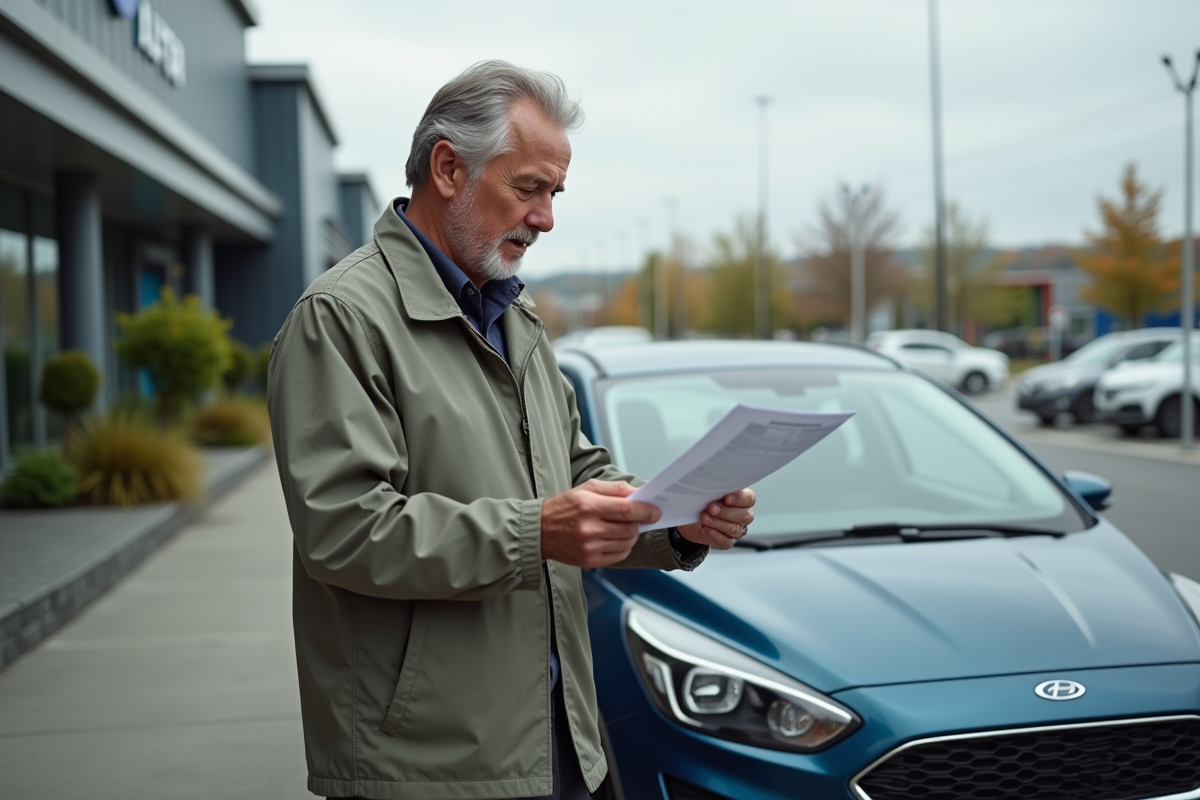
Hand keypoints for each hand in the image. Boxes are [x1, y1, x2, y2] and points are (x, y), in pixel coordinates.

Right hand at [541, 480, 661, 567]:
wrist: (538, 531)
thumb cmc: (564, 507)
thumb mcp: (586, 488)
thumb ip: (614, 489)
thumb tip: (639, 493)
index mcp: (588, 506)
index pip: (627, 509)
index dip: (646, 511)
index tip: (655, 511)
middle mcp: (589, 528)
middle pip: (630, 528)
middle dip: (639, 523)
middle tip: (638, 518)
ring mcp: (589, 547)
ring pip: (627, 543)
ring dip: (632, 535)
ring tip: (624, 527)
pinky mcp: (589, 561)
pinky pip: (619, 556)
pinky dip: (624, 547)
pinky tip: (616, 539)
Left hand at [676, 488, 755, 550]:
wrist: (693, 516)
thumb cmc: (704, 500)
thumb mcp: (709, 491)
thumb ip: (716, 488)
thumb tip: (713, 484)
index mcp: (743, 499)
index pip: (749, 499)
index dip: (739, 499)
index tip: (726, 498)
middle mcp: (743, 515)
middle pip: (744, 516)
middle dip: (726, 512)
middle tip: (711, 508)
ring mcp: (737, 529)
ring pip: (735, 530)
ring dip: (718, 523)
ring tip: (704, 517)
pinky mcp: (727, 541)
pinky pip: (726, 542)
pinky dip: (715, 535)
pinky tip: (706, 529)